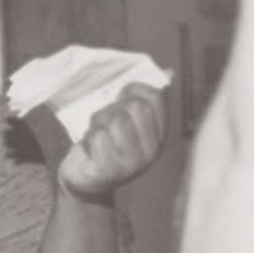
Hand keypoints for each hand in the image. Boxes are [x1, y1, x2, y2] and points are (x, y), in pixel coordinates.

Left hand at [57, 82, 166, 201]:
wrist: (84, 179)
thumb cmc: (106, 143)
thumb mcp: (126, 119)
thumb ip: (146, 98)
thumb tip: (168, 73)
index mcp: (159, 134)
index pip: (154, 96)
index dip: (132, 89)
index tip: (119, 98)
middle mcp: (153, 150)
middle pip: (135, 106)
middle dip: (113, 108)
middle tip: (105, 122)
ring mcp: (134, 163)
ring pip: (116, 120)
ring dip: (98, 123)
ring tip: (97, 136)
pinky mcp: (112, 171)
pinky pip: (99, 137)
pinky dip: (88, 138)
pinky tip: (90, 150)